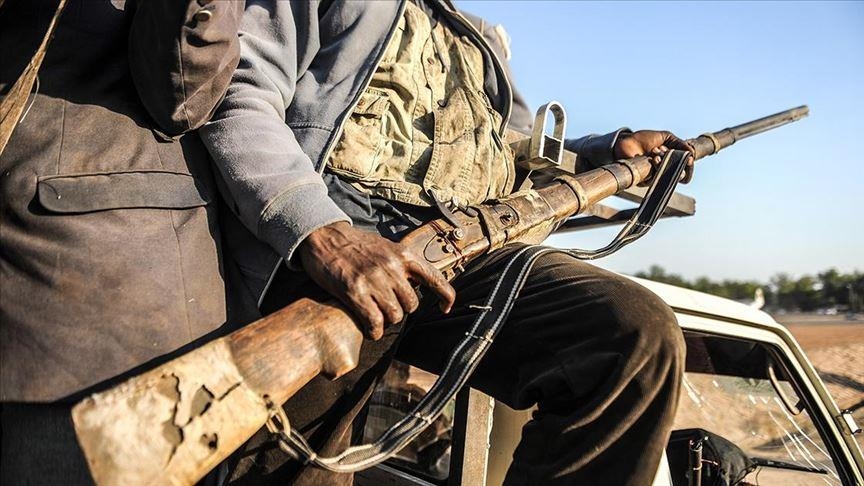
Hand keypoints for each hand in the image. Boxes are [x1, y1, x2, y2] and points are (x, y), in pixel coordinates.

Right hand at [296, 222, 455, 339]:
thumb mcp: (386, 247)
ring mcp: (373, 280)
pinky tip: (369, 329)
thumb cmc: (354, 245)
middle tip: (387, 307)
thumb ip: (402, 265)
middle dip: (401, 310)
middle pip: (411, 304)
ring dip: (386, 320)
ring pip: (395, 315)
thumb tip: (416, 285)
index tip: (445, 308)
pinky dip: (374, 331)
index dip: (445, 297)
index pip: (434, 279)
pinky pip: (374, 322)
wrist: (324, 237)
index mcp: (403, 255)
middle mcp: (391, 267)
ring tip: (376, 315)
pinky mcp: (355, 292)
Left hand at [614, 130, 695, 182]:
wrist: (627, 141)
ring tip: (656, 151)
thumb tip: (692, 154)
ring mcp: (654, 177)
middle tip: (672, 154)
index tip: (689, 159)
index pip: (685, 170)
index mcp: (670, 161)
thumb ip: (680, 144)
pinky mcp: (644, 180)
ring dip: (664, 162)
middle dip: (679, 165)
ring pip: (667, 176)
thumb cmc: (644, 139)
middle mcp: (663, 171)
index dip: (689, 167)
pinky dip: (657, 166)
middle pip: (679, 177)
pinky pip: (655, 177)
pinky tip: (653, 157)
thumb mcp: (665, 137)